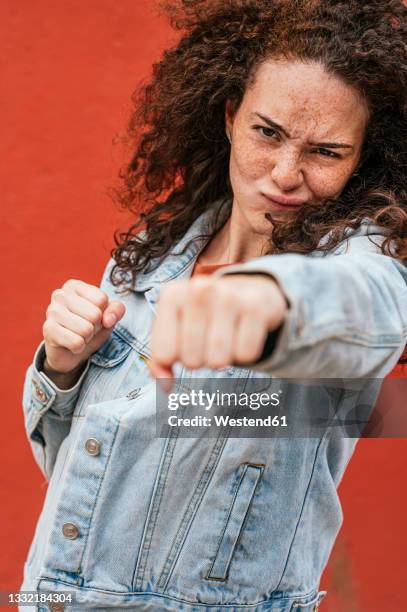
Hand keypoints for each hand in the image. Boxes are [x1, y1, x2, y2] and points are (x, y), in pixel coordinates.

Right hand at [42, 279, 125, 373]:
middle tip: (86, 328)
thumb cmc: (90, 326)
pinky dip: (79, 348)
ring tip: (78, 335)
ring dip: (87, 338)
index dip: (103, 313)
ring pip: (86, 330)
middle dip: (95, 327)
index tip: (93, 317)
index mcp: (74, 286)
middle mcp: (60, 295)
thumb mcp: (108, 315)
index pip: (101, 299)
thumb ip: (117, 310)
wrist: (70, 351)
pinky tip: (71, 344)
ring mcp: (51, 312)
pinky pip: (76, 343)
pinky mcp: (48, 331)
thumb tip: (108, 320)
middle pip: (95, 314)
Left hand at [149, 274, 287, 388]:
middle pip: (192, 361)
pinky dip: (244, 353)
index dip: (174, 359)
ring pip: (218, 361)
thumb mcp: (174, 329)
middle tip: (207, 341)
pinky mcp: (255, 306)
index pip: (165, 355)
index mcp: (172, 296)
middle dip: (200, 360)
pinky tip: (242, 334)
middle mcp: (199, 290)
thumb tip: (165, 386)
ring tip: (223, 339)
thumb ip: (160, 359)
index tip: (183, 344)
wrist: (246, 292)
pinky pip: (246, 355)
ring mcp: (229, 296)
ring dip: (221, 359)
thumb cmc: (203, 317)